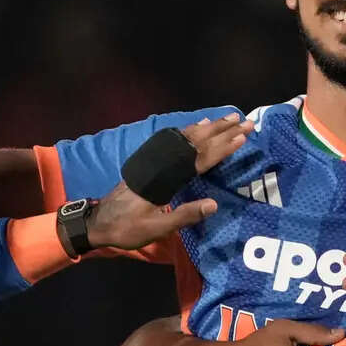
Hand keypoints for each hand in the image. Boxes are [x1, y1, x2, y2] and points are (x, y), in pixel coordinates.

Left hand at [86, 114, 252, 250]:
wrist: (99, 223)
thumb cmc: (128, 228)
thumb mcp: (157, 228)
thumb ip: (185, 215)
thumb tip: (214, 204)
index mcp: (167, 178)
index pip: (201, 158)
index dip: (223, 148)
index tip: (242, 136)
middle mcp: (163, 163)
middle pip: (197, 142)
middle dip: (223, 131)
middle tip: (246, 121)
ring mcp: (156, 159)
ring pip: (187, 137)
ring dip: (210, 127)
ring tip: (229, 117)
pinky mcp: (152, 161)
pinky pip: (176, 139)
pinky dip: (192, 130)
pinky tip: (200, 125)